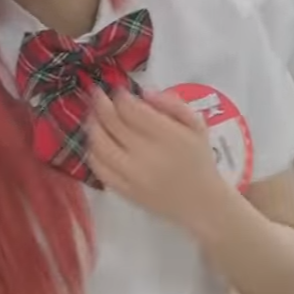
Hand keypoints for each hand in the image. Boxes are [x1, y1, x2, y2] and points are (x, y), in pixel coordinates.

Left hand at [88, 88, 226, 230]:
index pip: (132, 110)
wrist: (202, 204)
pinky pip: (98, 167)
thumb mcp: (196, 125)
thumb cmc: (198, 159)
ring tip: (93, 113)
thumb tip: (144, 92)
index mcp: (168, 137)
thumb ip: (173, 104)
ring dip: (92, 124)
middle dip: (100, 103)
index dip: (119, 95)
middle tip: (97, 93)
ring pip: (100, 144)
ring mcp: (132, 176)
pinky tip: (94, 139)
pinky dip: (91, 149)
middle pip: (112, 123)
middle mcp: (147, 156)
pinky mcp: (123, 191)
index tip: (117, 89)